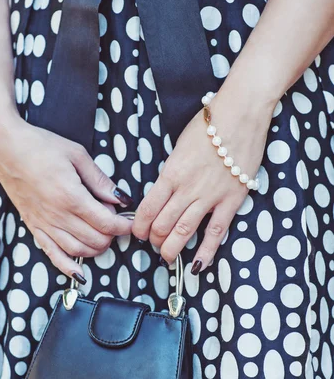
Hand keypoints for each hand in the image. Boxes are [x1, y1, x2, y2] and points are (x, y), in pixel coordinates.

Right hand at [0, 112, 133, 282]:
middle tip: (117, 223)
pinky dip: (68, 267)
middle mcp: (57, 215)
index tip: (131, 221)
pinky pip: (52, 254)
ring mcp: (44, 223)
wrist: (5, 148)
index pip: (106, 222)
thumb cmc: (41, 146)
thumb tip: (121, 199)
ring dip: (96, 249)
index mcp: (71, 196)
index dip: (124, 225)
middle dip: (112, 236)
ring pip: (78, 250)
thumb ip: (100, 181)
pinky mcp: (34, 227)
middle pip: (95, 239)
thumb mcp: (77, 155)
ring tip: (104, 236)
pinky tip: (80, 274)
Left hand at [132, 88, 273, 273]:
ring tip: (166, 257)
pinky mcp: (231, 201)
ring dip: (171, 248)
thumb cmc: (209, 124)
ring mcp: (209, 196)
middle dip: (153, 238)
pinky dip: (206, 251)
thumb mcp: (179, 146)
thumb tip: (165, 190)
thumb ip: (172, 171)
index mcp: (170, 173)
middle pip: (162, 223)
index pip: (148, 208)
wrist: (241, 114)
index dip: (139, 225)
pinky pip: (216, 232)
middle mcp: (186, 188)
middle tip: (152, 243)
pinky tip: (197, 265)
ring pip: (184, 231)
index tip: (137, 232)